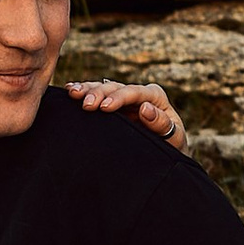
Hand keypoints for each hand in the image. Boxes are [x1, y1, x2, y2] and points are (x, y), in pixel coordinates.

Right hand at [65, 79, 187, 153]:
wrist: (165, 156)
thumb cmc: (172, 146)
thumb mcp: (173, 137)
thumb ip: (161, 122)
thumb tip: (145, 108)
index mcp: (155, 97)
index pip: (135, 92)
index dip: (119, 98)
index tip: (104, 108)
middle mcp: (138, 94)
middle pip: (116, 88)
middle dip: (99, 94)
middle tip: (85, 105)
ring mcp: (123, 99)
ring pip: (103, 88)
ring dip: (87, 89)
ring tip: (72, 93)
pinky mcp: (112, 106)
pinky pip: (96, 95)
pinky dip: (83, 91)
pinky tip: (70, 90)